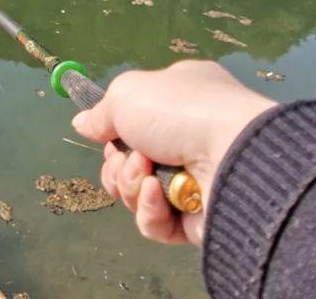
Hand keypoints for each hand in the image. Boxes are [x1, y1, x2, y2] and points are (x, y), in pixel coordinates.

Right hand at [71, 60, 274, 245]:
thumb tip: (81, 123)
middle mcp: (190, 137)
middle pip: (130, 160)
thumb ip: (100, 113)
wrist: (233, 154)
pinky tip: (156, 193)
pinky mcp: (199, 218)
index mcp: (183, 99)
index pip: (138, 118)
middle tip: (127, 158)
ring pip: (137, 192)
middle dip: (118, 163)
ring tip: (146, 172)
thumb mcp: (127, 94)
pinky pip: (157, 221)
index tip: (105, 134)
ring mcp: (196, 179)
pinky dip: (149, 208)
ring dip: (130, 183)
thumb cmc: (181, 111)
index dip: (115, 130)